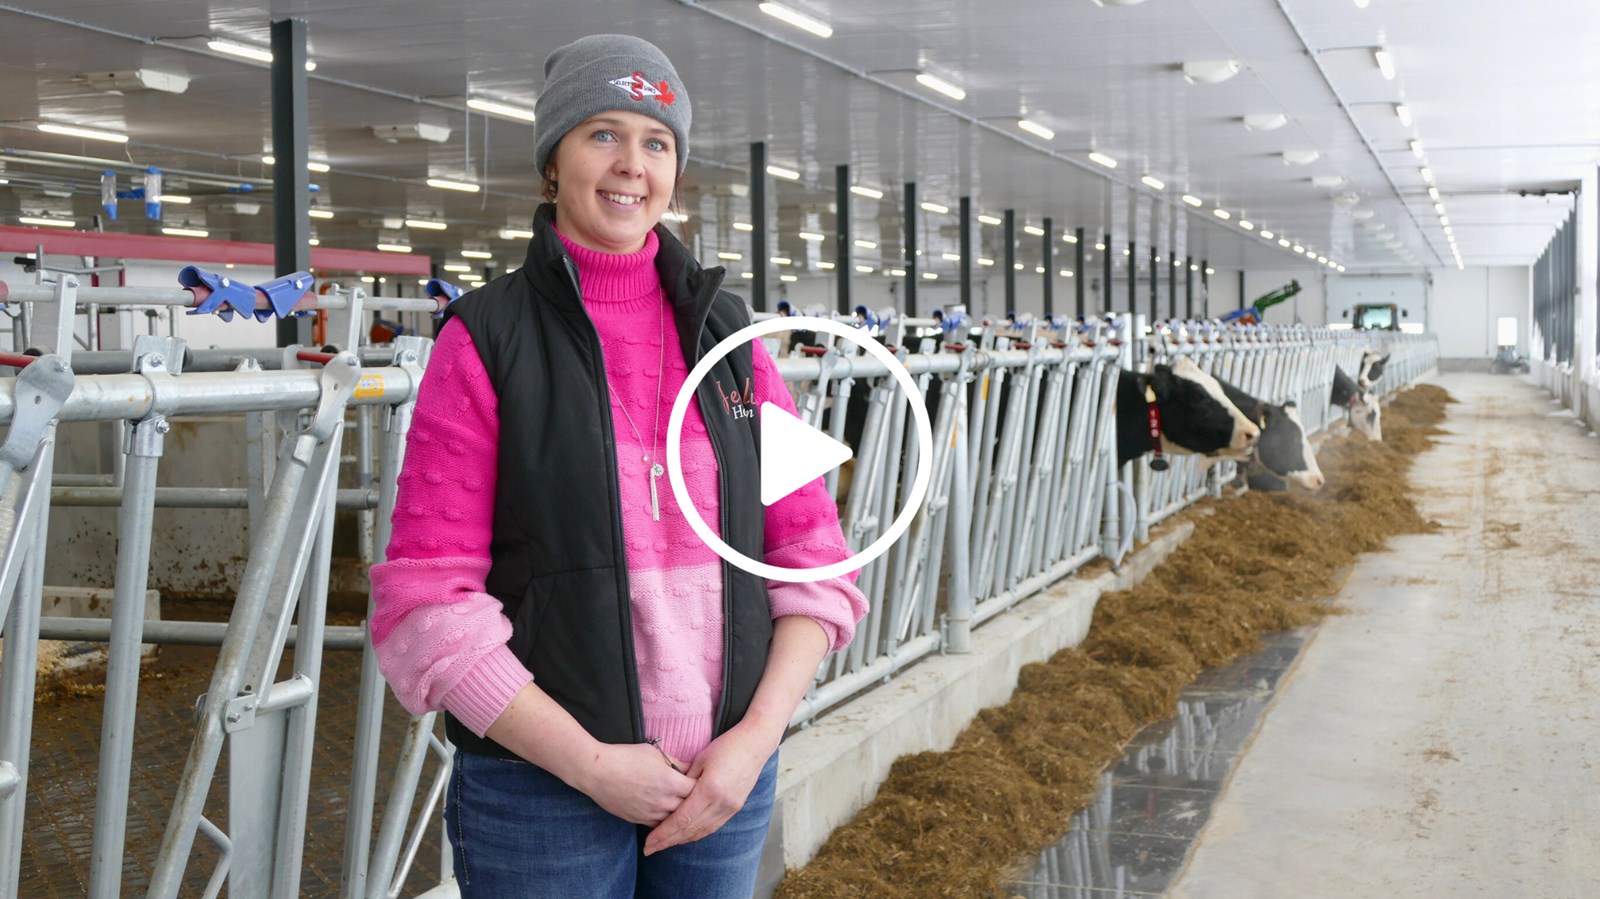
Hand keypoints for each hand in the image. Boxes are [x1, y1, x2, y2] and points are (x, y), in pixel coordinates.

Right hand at [573, 742, 694, 826]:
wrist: (597, 772)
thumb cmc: (626, 757)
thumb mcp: (654, 753)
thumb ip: (676, 763)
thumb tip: (690, 768)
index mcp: (670, 782)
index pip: (697, 789)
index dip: (701, 786)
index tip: (703, 782)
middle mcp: (663, 801)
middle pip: (689, 807)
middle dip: (694, 802)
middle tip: (697, 798)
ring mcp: (651, 813)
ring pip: (674, 820)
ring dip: (679, 814)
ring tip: (684, 808)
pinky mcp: (638, 820)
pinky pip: (658, 825)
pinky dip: (664, 821)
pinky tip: (667, 816)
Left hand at [642, 724, 775, 854]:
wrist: (755, 744)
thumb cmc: (726, 746)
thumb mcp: (701, 759)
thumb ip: (685, 780)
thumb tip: (671, 795)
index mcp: (710, 789)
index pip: (682, 819)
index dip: (664, 833)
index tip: (649, 842)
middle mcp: (721, 803)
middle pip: (690, 829)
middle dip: (668, 841)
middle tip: (650, 849)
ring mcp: (730, 807)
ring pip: (702, 831)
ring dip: (682, 840)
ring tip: (664, 845)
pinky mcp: (735, 808)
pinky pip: (713, 827)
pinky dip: (697, 834)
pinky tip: (686, 836)